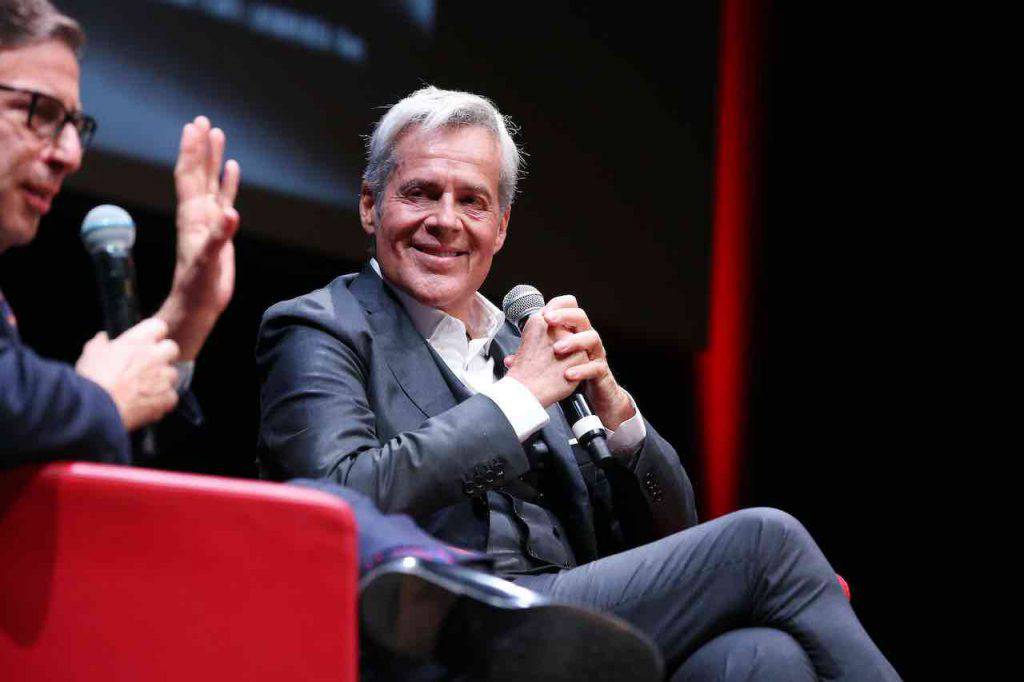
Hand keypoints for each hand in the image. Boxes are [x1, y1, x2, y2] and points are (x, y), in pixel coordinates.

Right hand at [75, 318, 180, 431]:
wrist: (96, 410)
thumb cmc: (92, 380)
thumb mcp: (91, 354)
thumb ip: (100, 343)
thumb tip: (103, 337)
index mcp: (138, 340)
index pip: (159, 326)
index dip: (154, 335)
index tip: (147, 342)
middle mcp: (156, 355)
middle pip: (172, 348)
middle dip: (163, 356)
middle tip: (148, 366)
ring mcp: (164, 377)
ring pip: (173, 374)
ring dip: (163, 380)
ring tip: (143, 389)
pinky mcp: (168, 397)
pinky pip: (172, 396)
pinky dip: (162, 401)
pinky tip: (146, 404)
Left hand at [155, 116, 240, 360]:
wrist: (197, 303)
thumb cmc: (197, 285)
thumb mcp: (207, 262)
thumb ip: (218, 237)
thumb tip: (231, 213)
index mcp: (192, 215)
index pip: (189, 175)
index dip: (191, 152)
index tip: (194, 127)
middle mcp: (197, 212)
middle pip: (197, 172)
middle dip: (199, 146)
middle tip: (203, 120)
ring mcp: (208, 220)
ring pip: (210, 181)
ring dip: (213, 159)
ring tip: (217, 135)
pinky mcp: (220, 230)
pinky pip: (224, 198)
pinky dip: (228, 182)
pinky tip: (232, 169)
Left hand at [508, 295, 634, 429]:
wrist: (595, 394)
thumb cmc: (572, 372)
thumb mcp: (551, 361)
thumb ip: (533, 356)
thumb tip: (509, 359)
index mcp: (573, 333)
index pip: (570, 309)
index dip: (558, 306)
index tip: (543, 311)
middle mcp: (586, 339)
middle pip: (581, 317)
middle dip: (564, 315)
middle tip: (548, 319)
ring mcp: (595, 354)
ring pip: (592, 338)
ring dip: (574, 341)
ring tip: (558, 348)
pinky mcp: (600, 372)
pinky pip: (595, 367)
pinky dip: (582, 370)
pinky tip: (568, 374)